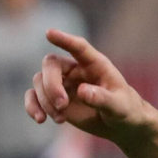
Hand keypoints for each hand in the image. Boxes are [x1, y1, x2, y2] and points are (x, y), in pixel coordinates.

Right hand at [26, 30, 154, 142]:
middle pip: (51, 65)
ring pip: (39, 81)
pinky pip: (34, 96)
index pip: (78, 47)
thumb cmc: (125, 110)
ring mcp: (62, 83)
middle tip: (62, 105)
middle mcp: (75, 69)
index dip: (64, 40)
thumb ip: (103, 98)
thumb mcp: (119, 106)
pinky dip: (32, 106)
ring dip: (45, 101)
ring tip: (60, 119)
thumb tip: (82, 91)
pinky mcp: (54, 99)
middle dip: (52, 85)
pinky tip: (40, 119)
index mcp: (94, 64)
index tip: (49, 33)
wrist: (120, 125)